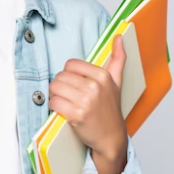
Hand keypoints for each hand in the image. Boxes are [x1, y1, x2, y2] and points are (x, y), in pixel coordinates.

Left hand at [48, 34, 128, 168]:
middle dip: (60, 86)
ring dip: (55, 96)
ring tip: (66, 102)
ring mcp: (86, 101)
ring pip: (54, 88)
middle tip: (69, 96)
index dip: (68, 75)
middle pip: (60, 76)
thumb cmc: (110, 109)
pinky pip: (53, 102)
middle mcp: (95, 87)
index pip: (70, 65)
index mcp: (102, 76)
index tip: (75, 84)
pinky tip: (63, 110)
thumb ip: (118, 58)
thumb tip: (119, 37)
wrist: (111, 137)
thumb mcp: (116, 82)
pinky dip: (54, 106)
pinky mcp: (76, 115)